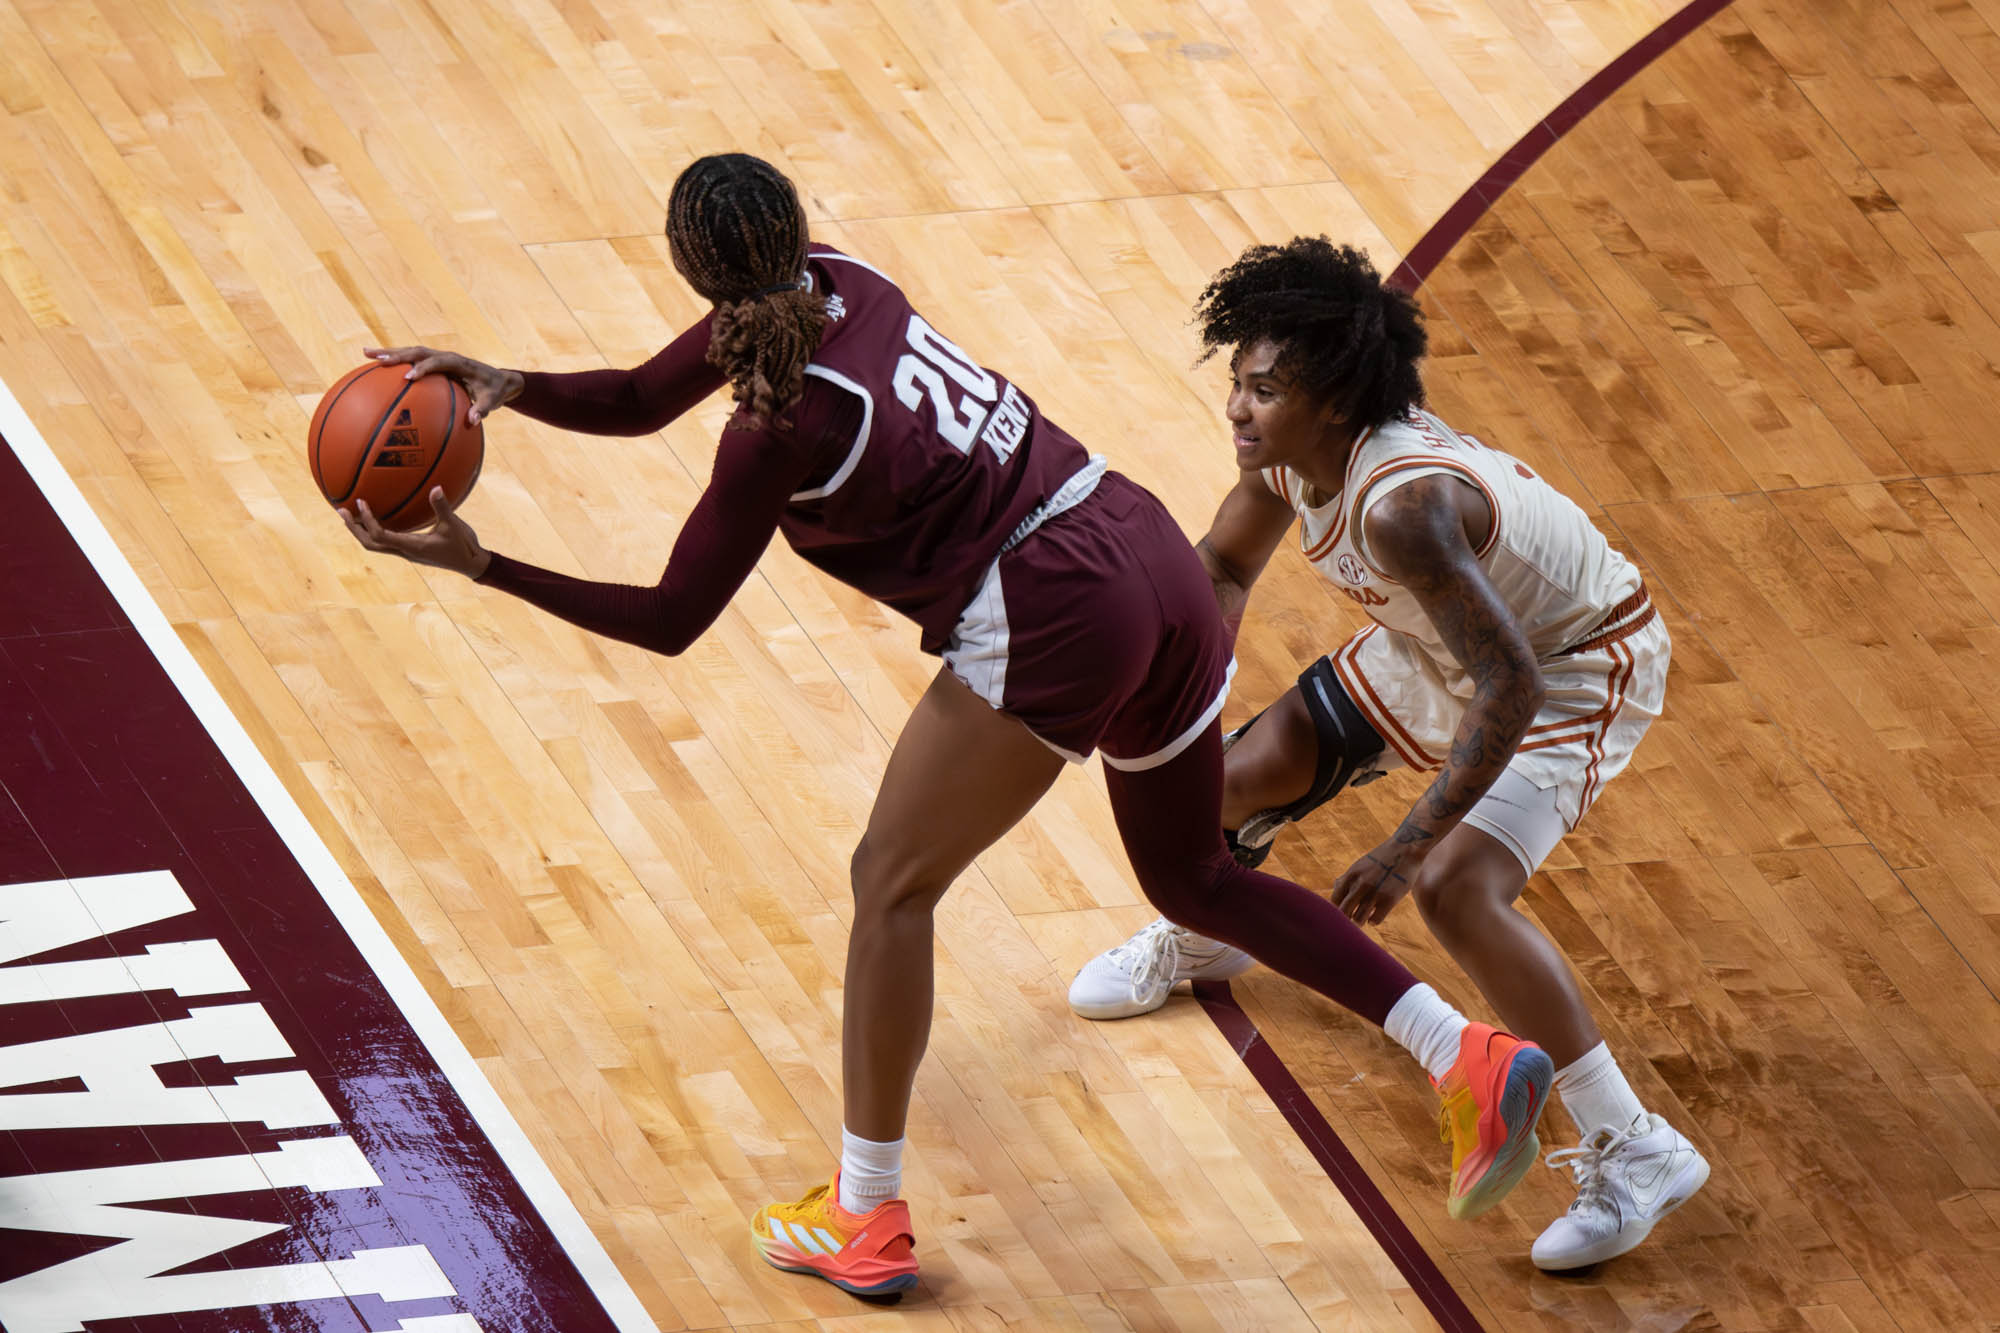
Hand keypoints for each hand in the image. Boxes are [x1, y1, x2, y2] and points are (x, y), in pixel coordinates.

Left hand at [342, 487, 491, 579]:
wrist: (471, 565)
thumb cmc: (463, 546)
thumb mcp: (454, 525)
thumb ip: (442, 507)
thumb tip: (435, 487)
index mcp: (411, 546)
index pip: (380, 535)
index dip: (367, 520)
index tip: (360, 503)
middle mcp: (404, 551)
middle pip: (369, 543)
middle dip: (353, 528)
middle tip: (341, 511)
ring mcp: (407, 552)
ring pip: (375, 545)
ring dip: (361, 531)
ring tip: (352, 516)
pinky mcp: (411, 551)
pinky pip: (386, 541)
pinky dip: (375, 530)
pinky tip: (378, 519)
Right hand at [364, 345, 522, 425]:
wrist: (498, 379)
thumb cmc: (494, 391)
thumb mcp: (492, 401)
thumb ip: (483, 409)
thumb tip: (472, 421)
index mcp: (459, 363)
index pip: (439, 362)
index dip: (424, 368)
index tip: (409, 377)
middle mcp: (446, 356)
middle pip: (418, 352)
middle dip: (397, 355)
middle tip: (377, 359)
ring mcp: (438, 358)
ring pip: (410, 352)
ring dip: (389, 353)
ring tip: (366, 354)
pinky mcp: (433, 363)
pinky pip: (411, 361)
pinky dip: (394, 362)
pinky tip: (375, 366)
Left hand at [1331, 836, 1428, 926]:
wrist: (1406, 850)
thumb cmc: (1382, 858)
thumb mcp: (1361, 865)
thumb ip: (1348, 877)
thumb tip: (1335, 887)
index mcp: (1351, 875)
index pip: (1335, 900)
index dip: (1338, 908)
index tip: (1344, 910)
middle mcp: (1361, 884)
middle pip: (1344, 912)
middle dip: (1347, 917)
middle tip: (1353, 917)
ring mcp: (1375, 893)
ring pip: (1358, 919)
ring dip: (1360, 920)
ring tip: (1365, 916)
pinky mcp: (1389, 899)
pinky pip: (1375, 920)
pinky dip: (1374, 920)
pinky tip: (1376, 914)